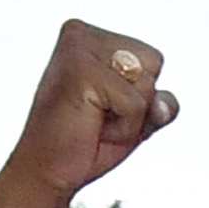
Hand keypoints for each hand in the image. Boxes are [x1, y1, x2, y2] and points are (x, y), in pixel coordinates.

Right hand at [2, 20, 177, 203]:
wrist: (45, 173)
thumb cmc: (85, 143)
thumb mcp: (134, 120)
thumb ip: (158, 104)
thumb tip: (163, 105)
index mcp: (90, 37)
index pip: (153, 58)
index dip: (140, 95)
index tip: (102, 109)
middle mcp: (81, 34)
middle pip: (154, 63)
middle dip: (137, 103)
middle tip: (97, 118)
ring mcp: (78, 49)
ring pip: (146, 81)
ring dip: (130, 116)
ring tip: (93, 121)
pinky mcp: (81, 70)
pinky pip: (136, 104)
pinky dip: (124, 127)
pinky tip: (92, 128)